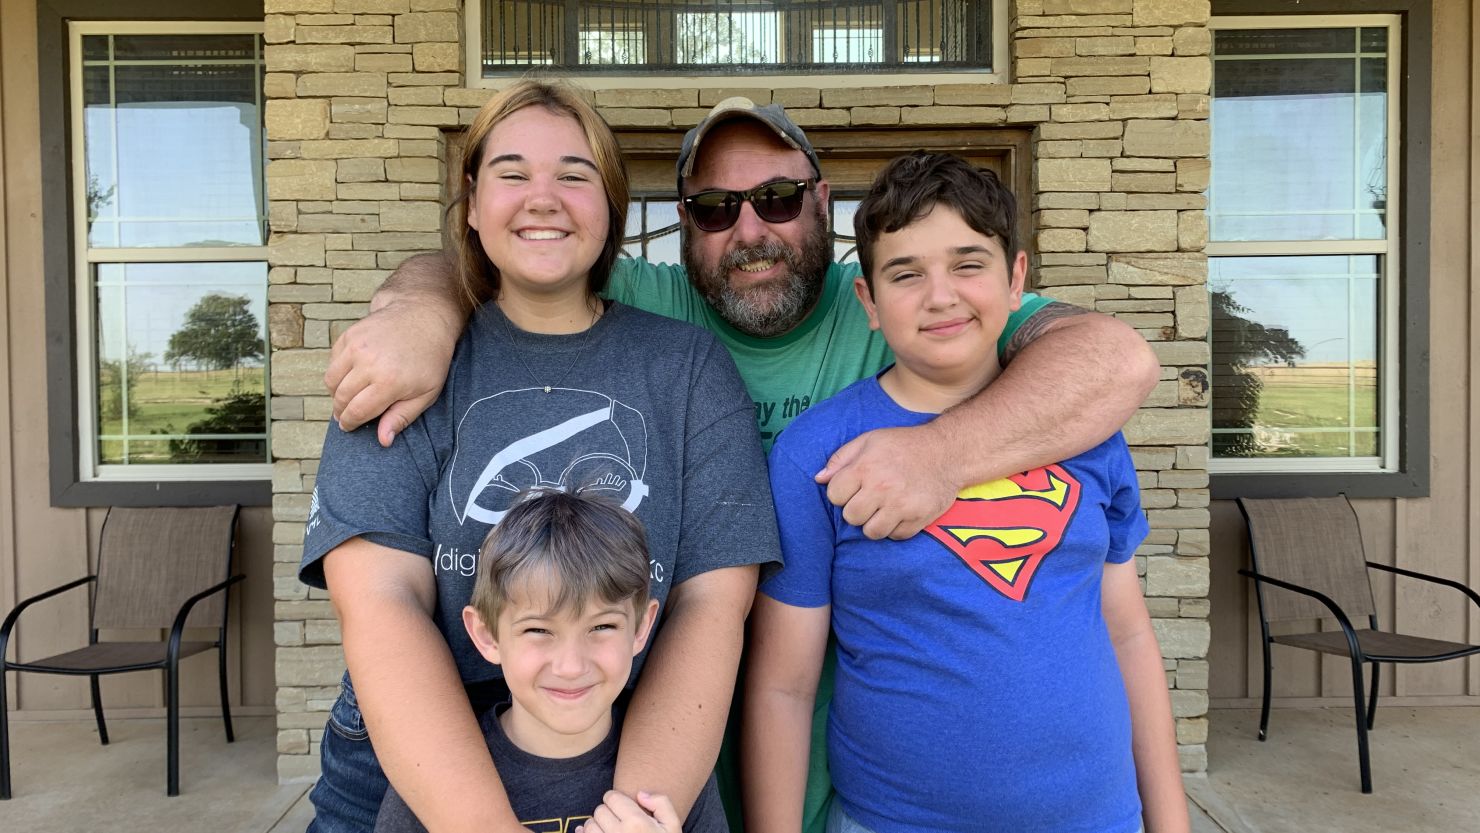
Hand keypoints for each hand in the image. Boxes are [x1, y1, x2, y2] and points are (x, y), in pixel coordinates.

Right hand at [325, 297, 456, 446]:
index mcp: (389, 382)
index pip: (356, 412)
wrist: (424, 318)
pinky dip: (337, 372)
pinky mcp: (349, 335)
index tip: (348, 427)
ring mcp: (356, 347)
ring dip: (335, 393)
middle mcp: (368, 363)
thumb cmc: (429, 359)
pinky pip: (333, 361)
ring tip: (347, 397)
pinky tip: (351, 376)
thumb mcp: (426, 393)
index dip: (350, 423)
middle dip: (341, 411)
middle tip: (345, 416)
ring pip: (331, 380)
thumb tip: (383, 441)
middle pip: (340, 398)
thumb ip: (402, 417)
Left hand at [577, 790, 678, 832]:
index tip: (622, 807)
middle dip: (607, 813)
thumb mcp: (673, 827)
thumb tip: (640, 794)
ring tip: (609, 831)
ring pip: (589, 826)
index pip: (612, 797)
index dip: (616, 800)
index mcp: (637, 823)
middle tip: (617, 821)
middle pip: (599, 810)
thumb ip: (662, 804)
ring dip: (596, 826)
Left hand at [815, 424, 957, 539]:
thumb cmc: (904, 445)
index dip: (841, 491)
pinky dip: (895, 528)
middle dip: (856, 509)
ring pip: (871, 532)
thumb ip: (841, 458)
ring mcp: (902, 506)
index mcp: (866, 468)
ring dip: (874, 522)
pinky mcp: (919, 519)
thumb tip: (819, 479)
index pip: (835, 495)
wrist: (947, 451)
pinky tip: (900, 512)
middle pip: (851, 517)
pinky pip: (895, 536)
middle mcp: (882, 488)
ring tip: (883, 508)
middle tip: (869, 498)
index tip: (854, 486)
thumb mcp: (869, 440)